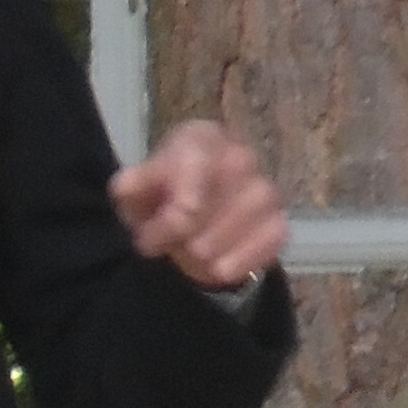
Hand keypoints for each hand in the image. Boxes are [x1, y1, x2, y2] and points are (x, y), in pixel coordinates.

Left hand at [110, 120, 288, 288]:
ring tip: (188, 256)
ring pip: (247, 214)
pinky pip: (272, 238)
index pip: (199, 155)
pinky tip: (218, 268)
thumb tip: (129, 186)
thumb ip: (131, 187)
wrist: (185, 234)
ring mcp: (264, 188)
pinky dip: (242, 259)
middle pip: (226, 184)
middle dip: (188, 226)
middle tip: (163, 245)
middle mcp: (238, 155)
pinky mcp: (278, 222)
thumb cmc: (159, 203)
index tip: (173, 219)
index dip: (187, 189)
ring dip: (212, 246)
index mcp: (200, 139)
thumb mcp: (133, 195)